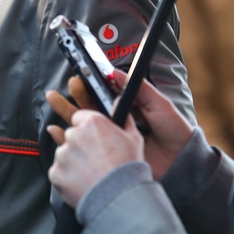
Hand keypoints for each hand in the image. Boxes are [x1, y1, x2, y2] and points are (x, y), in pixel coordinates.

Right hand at [46, 72, 193, 179]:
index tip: (78, 78)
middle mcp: (114, 123)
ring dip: (66, 113)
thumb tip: (114, 73)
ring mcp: (109, 140)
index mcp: (126, 109)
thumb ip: (138, 89)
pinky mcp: (106, 156)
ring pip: (82, 125)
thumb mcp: (158, 104)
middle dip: (74, 98)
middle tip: (61, 88)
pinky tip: (56, 131)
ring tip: (53, 101)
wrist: (181, 160)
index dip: (89, 87)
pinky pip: (84, 147)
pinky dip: (67, 139)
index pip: (103, 95)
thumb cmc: (173, 130)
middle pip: (88, 108)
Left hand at [48, 108, 143, 207]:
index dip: (87, 128)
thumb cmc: (128, 167)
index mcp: (92, 122)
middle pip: (71, 135)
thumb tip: (118, 102)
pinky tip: (82, 183)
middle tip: (94, 160)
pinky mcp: (55, 173)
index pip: (79, 117)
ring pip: (64, 154)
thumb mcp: (133, 138)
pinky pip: (59, 172)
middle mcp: (74, 134)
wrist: (120, 198)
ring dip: (73, 161)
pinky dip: (67, 177)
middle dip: (79, 145)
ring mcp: (62, 154)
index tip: (93, 138)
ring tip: (90, 174)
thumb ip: (123, 118)